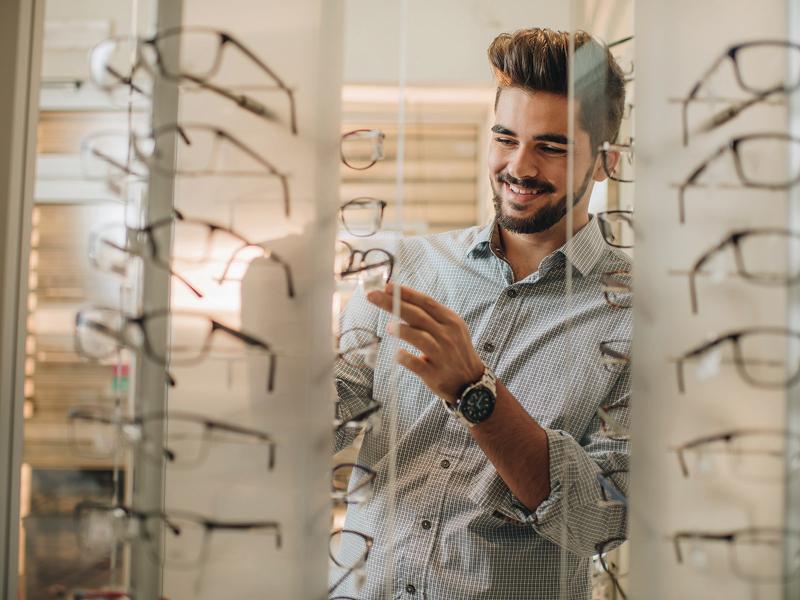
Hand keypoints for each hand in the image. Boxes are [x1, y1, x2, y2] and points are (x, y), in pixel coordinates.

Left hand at [366, 283, 484, 403]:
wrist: (471, 382)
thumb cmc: (455, 351)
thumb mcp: (451, 329)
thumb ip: (431, 317)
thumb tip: (401, 301)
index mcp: (450, 321)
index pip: (426, 302)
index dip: (406, 293)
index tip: (387, 286)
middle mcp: (447, 335)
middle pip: (418, 316)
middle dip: (394, 303)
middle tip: (373, 296)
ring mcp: (441, 354)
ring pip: (419, 338)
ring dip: (402, 330)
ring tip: (388, 327)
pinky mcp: (434, 373)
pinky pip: (415, 363)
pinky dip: (404, 357)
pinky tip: (397, 354)